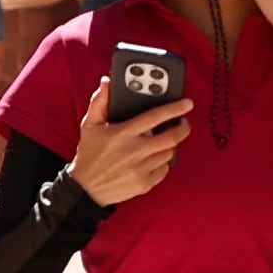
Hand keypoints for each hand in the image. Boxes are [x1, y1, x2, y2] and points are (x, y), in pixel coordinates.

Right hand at [65, 95, 189, 205]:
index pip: (155, 117)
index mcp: (123, 133)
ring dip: (169, 146)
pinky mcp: (144, 183)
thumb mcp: (89, 125)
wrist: (86, 189)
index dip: (174, 108)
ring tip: (162, 141)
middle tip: (183, 124)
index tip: (186, 104)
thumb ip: (99, 102)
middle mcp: (134, 151)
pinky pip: (164, 170)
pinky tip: (153, 158)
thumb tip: (107, 83)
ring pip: (169, 153)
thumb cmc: (89, 155)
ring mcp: (140, 169)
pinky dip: (162, 163)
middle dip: (182, 128)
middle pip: (171, 137)